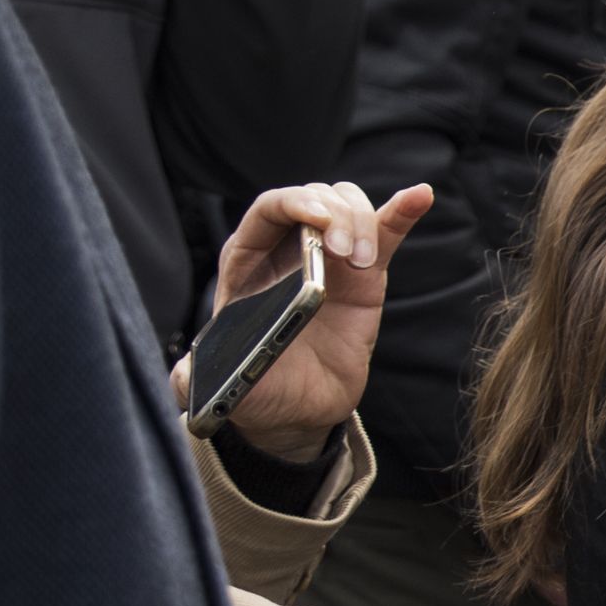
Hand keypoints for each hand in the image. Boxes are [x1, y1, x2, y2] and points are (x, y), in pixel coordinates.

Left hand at [196, 181, 434, 463]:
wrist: (296, 409)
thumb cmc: (255, 389)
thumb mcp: (219, 386)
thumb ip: (197, 379)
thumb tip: (185, 373)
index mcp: (248, 262)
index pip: (269, 208)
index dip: (294, 203)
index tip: (319, 220)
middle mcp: (289, 249)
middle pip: (315, 198)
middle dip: (335, 214)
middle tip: (346, 254)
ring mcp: (330, 257)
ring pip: (349, 206)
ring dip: (364, 222)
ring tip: (365, 261)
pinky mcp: (366, 274)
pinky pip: (386, 232)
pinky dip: (403, 211)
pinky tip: (420, 196)